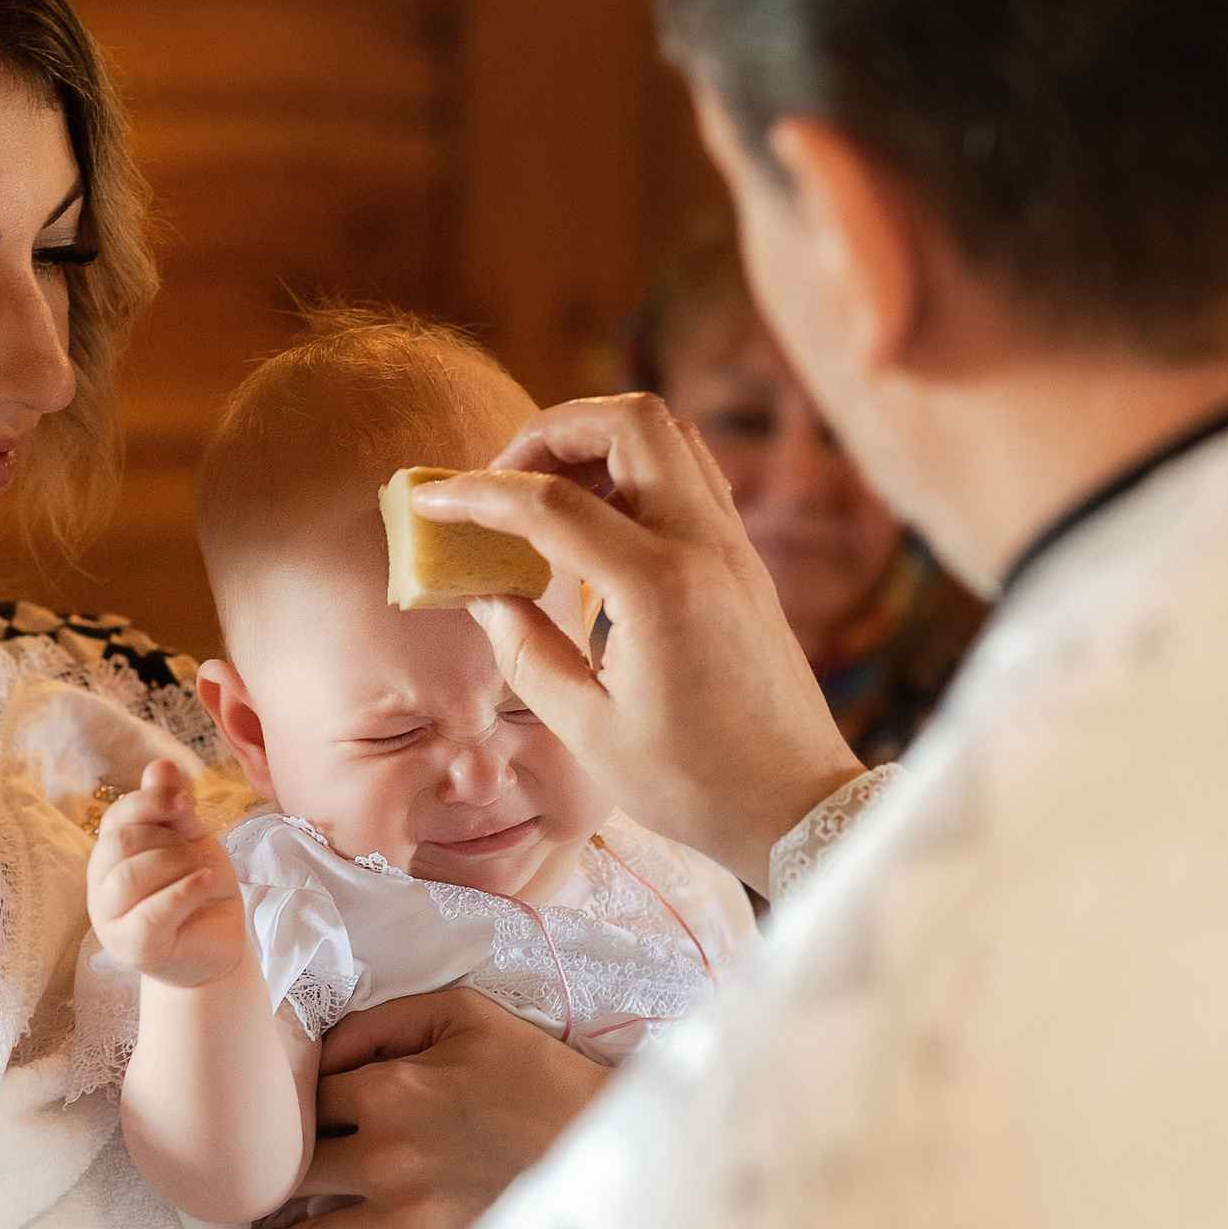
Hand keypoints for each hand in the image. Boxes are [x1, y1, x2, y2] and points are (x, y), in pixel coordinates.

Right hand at [86, 759, 245, 987]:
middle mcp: (101, 886)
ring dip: (178, 865)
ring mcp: (110, 920)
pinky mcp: (132, 949)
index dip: (149, 802)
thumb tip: (160, 764)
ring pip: (130, 876)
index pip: (115, 818)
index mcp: (111, 855)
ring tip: (207, 871)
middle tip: (202, 854)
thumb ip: (173, 809)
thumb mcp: (193, 841)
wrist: (218, 946)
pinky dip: (182, 893)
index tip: (184, 803)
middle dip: (170, 840)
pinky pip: (149, 915)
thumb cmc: (200, 891)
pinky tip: (205, 883)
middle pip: (121, 843)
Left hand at [258, 988, 609, 1228]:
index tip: (279, 1115)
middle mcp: (383, 1156)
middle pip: (290, 1171)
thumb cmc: (540, 1075)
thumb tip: (321, 1042)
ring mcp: (404, 1219)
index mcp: (389, 1088)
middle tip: (247, 1187)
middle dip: (266, 1178)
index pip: (302, 1096)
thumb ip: (385, 1020)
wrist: (609, 1145)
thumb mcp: (466, 1016)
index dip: (287, 1103)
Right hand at [410, 393, 863, 891]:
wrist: (797, 806)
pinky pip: (691, 474)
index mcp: (659, 589)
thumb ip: (527, 654)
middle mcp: (704, 547)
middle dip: (552, 430)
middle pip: (630, 422)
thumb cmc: (694, 783)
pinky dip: (637, 470)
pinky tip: (598, 521)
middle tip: (504, 480)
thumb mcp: (589, 733)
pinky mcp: (745, 561)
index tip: (430, 498)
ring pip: (668, 436)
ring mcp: (734, 547)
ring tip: (547, 496)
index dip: (480, 494)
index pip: (555, 504)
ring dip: (598, 441)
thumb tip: (486, 596)